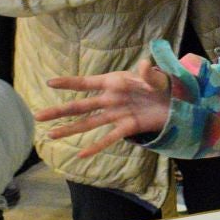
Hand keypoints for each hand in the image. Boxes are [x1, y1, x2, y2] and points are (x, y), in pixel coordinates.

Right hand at [37, 64, 172, 158]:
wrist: (180, 102)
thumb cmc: (167, 84)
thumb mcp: (160, 77)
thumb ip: (150, 74)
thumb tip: (145, 64)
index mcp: (115, 81)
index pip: (87, 82)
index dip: (69, 83)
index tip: (49, 83)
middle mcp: (111, 98)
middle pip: (80, 106)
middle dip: (59, 111)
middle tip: (38, 115)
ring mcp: (117, 114)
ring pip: (89, 123)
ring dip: (70, 129)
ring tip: (51, 135)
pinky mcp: (128, 128)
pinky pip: (109, 138)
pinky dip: (96, 146)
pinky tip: (81, 154)